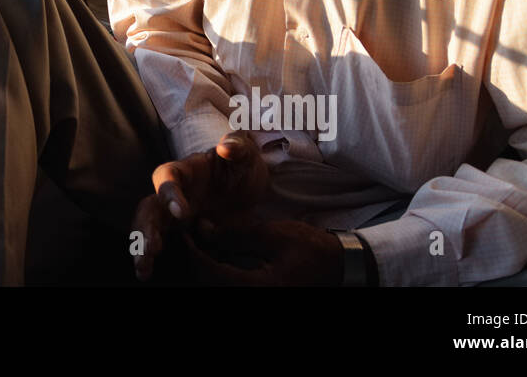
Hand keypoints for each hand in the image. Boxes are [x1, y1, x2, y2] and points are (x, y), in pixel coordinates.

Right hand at [130, 131, 268, 281]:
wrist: (248, 188)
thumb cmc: (239, 164)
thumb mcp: (245, 153)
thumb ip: (238, 147)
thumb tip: (226, 147)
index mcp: (183, 171)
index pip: (166, 178)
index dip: (169, 194)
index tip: (181, 214)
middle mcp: (172, 194)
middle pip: (149, 209)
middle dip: (145, 229)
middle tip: (148, 251)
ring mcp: (173, 216)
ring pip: (150, 229)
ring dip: (143, 248)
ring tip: (143, 270)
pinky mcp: (182, 235)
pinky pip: (165, 245)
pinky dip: (157, 259)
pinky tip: (152, 274)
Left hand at [181, 219, 344, 285]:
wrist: (342, 267)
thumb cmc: (311, 249)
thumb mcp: (272, 235)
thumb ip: (235, 235)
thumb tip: (202, 229)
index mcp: (258, 288)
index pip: (211, 273)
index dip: (193, 252)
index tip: (183, 232)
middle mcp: (255, 297)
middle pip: (211, 283)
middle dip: (197, 261)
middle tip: (188, 238)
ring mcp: (258, 296)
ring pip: (220, 286)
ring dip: (208, 267)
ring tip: (200, 244)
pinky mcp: (261, 293)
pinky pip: (232, 285)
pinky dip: (221, 273)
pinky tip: (218, 255)